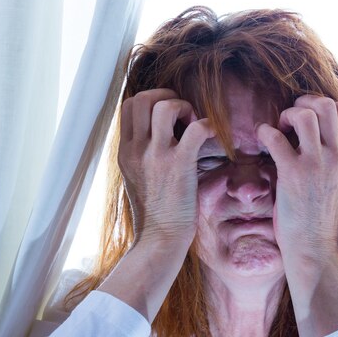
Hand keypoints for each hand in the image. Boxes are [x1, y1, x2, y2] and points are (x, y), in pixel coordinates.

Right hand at [118, 88, 214, 245]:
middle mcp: (137, 149)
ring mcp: (156, 156)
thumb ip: (139, 154)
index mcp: (125, 151)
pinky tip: (212, 137)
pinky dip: (208, 126)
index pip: (129, 105)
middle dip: (167, 97)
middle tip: (183, 115)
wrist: (159, 240)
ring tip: (193, 124)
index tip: (168, 116)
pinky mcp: (179, 165)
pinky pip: (196, 129)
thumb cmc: (153, 212)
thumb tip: (155, 134)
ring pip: (165, 106)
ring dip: (185, 107)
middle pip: (144, 98)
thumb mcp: (134, 177)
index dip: (151, 100)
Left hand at [255, 95, 337, 263]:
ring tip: (279, 131)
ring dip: (286, 115)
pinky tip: (263, 140)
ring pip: (304, 115)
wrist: (313, 246)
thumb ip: (332, 157)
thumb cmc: (319, 215)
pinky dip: (264, 132)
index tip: (306, 119)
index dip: (321, 105)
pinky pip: (275, 137)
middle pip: (326, 105)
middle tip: (289, 120)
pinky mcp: (293, 173)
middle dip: (303, 103)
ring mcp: (316, 164)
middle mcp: (336, 156)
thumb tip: (316, 135)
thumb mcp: (337, 180)